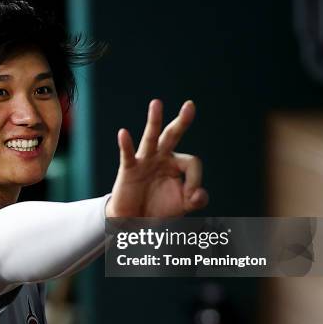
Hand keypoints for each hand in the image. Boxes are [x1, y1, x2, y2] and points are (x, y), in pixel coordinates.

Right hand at [105, 99, 207, 217]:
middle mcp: (161, 157)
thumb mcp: (183, 205)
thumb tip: (199, 194)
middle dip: (182, 121)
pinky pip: (127, 155)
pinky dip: (125, 144)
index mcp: (176, 163)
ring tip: (157, 103)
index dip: (195, 180)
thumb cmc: (159, 208)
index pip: (192, 162)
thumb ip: (197, 200)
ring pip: (151, 137)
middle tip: (190, 105)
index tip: (191, 198)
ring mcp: (144, 161)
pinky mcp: (129, 169)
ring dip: (154, 121)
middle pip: (172, 135)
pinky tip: (123, 133)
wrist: (134, 220)